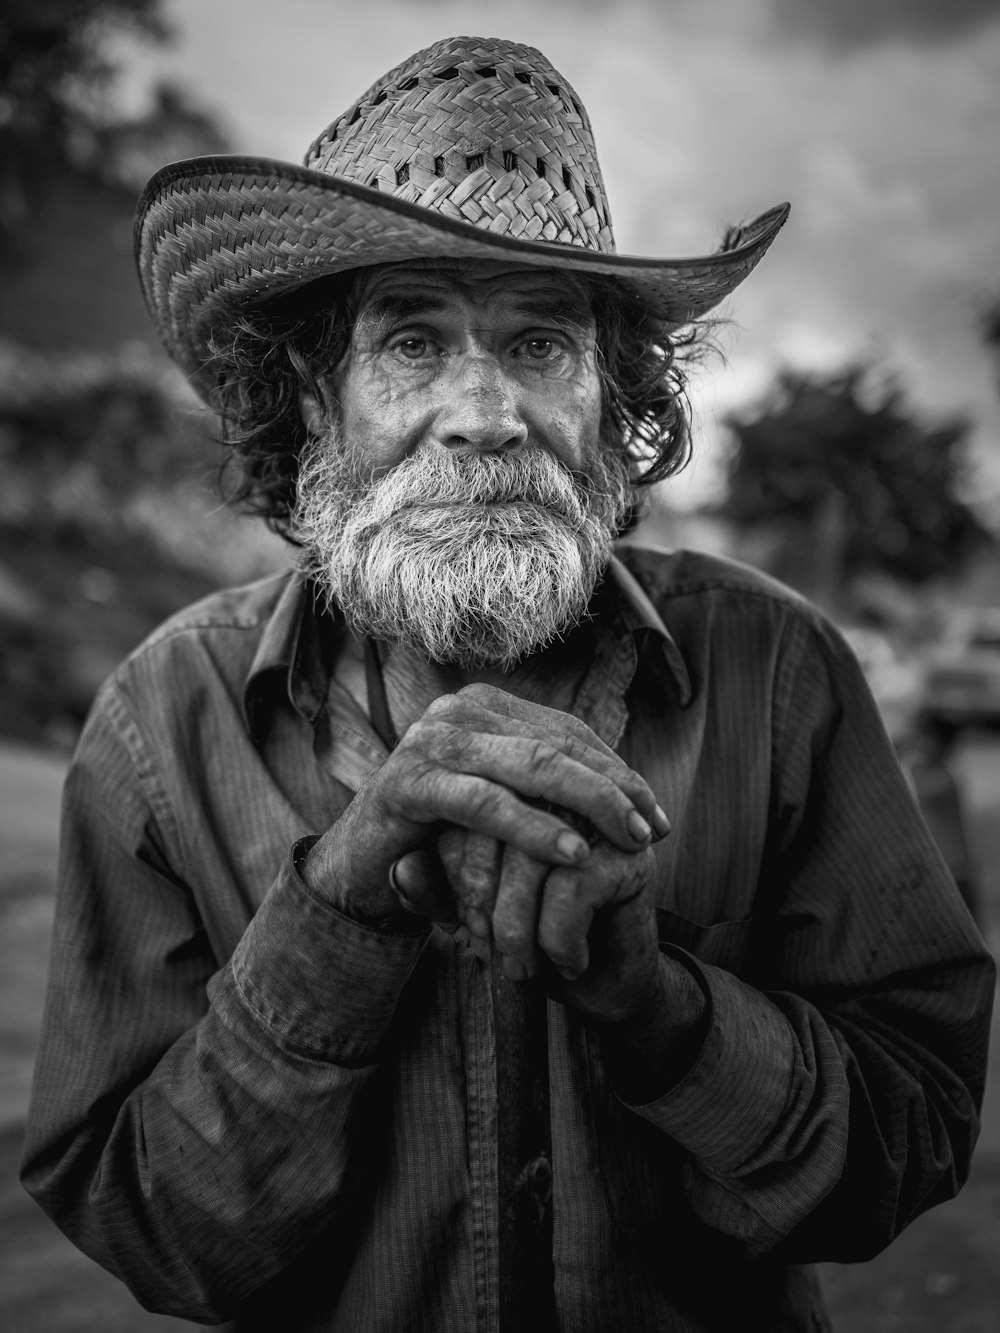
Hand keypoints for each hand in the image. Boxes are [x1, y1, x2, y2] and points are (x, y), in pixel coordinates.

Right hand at [302, 683, 667, 924]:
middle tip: (651, 829)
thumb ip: (547, 788)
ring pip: (529, 767)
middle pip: (555, 745)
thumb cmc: (444, 842)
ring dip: (588, 805)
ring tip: (627, 839)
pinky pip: (486, 804)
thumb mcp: (504, 807)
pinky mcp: (407, 783)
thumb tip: (631, 791)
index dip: (617, 772)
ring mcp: (429, 741)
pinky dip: (535, 828)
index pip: (567, 732)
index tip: (657, 815)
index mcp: (484, 707)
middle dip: (613, 789)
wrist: (361, 871)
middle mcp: (456, 712)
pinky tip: (573, 852)